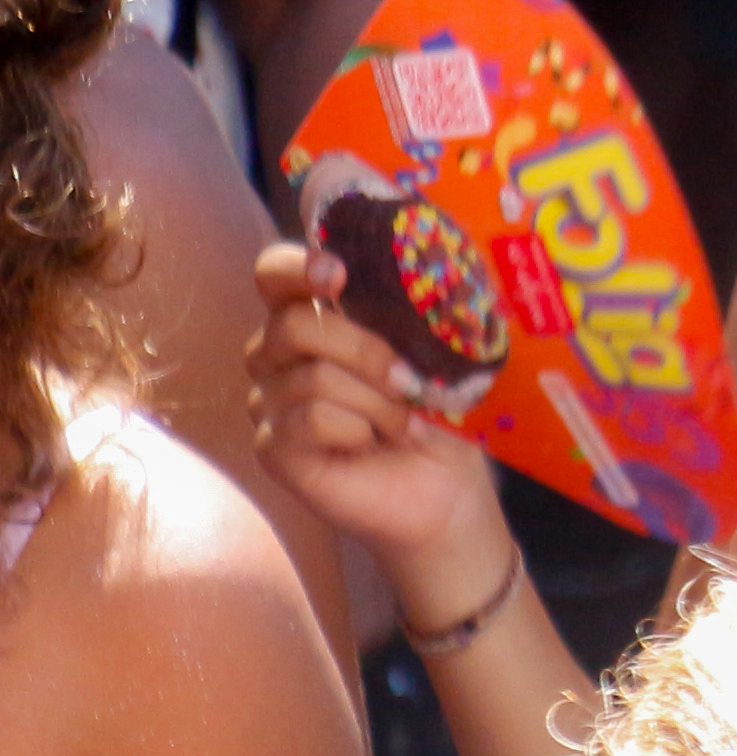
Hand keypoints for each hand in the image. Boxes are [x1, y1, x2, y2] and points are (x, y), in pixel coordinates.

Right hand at [249, 241, 514, 599]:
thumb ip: (416, 315)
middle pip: (295, 325)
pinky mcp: (274, 447)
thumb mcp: (436, 357)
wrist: (447, 488)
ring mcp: (270, 401)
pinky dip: (357, 430)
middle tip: (409, 381)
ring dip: (377, 403)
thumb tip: (434, 277)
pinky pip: (308, 420)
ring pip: (312, 378)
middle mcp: (279, 355)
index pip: (275, 275)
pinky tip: (376, 444)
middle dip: (365, 351)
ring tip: (404, 424)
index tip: (337, 273)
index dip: (295, 267)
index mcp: (316, 319)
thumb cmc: (439, 415)